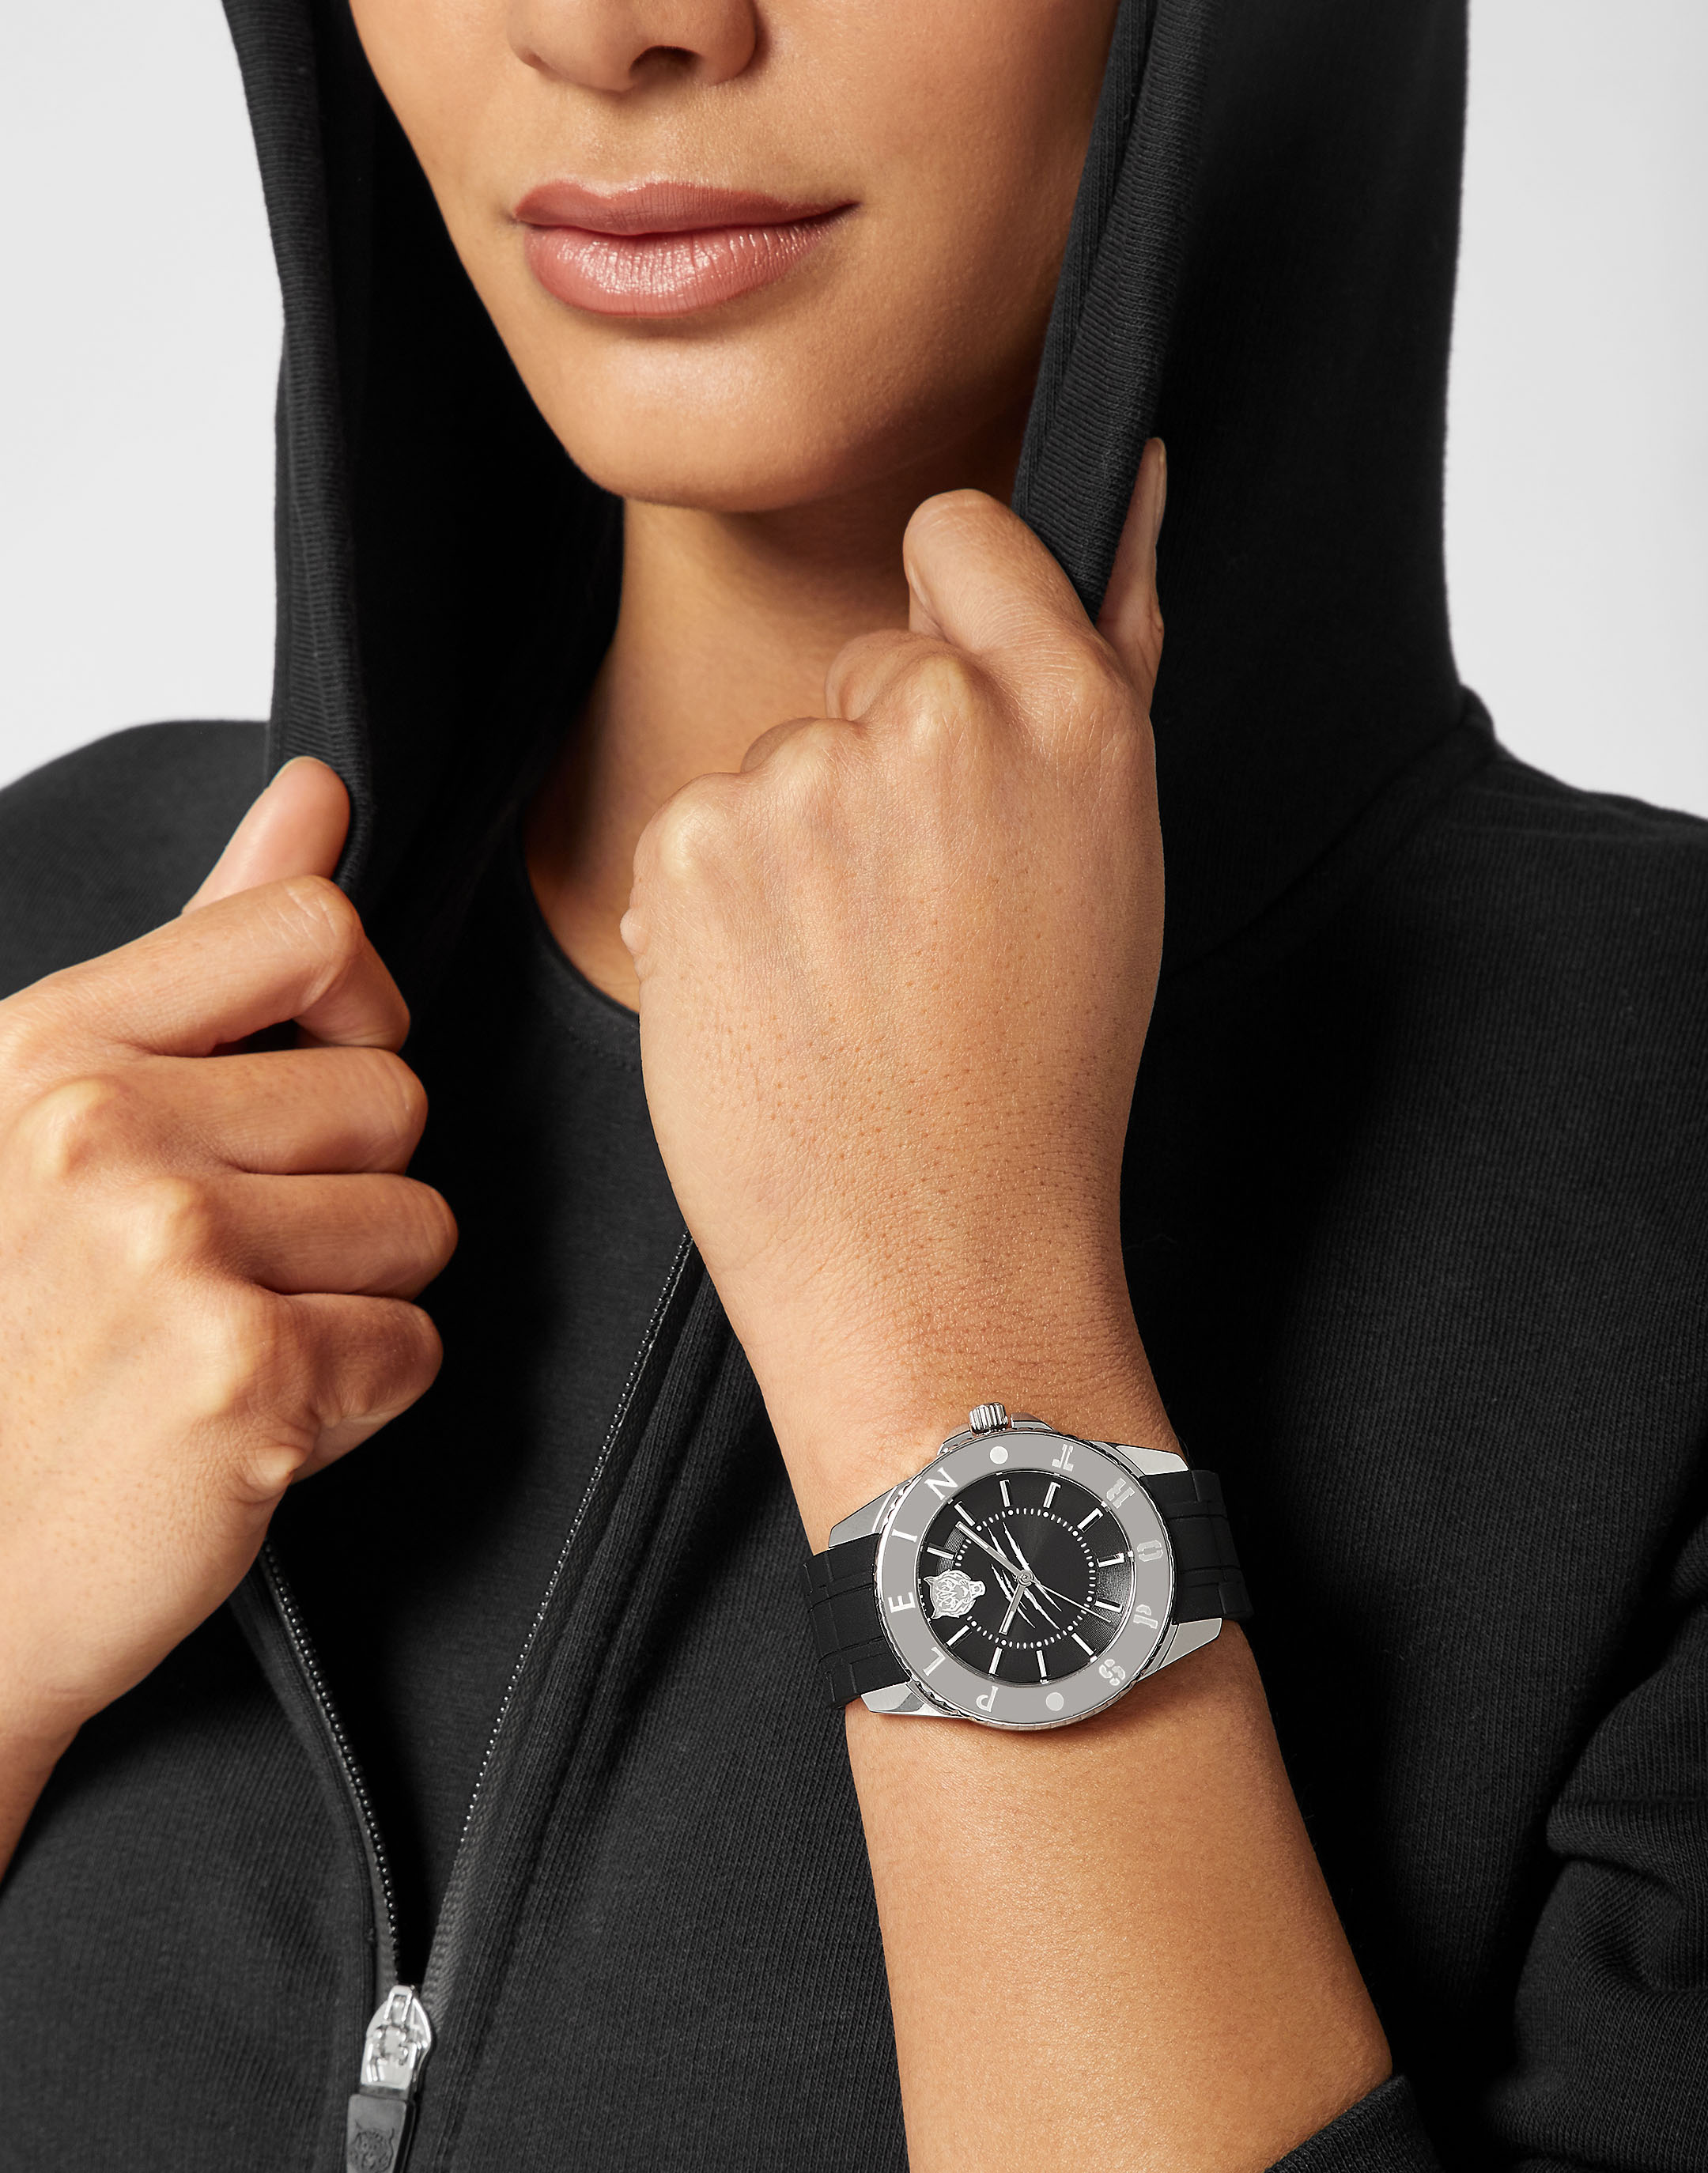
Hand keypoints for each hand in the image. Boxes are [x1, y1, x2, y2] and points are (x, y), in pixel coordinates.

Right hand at [0, 760, 453, 1782]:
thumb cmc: (16, 1338)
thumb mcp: (58, 1113)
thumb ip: (206, 947)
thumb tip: (316, 792)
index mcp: (53, 1046)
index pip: (316, 930)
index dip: (356, 1011)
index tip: (314, 1075)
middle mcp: (99, 1128)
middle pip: (395, 1097)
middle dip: (345, 1194)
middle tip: (226, 1269)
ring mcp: (167, 1248)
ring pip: (420, 1227)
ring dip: (354, 1300)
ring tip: (226, 1345)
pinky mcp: (240, 1373)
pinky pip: (414, 1347)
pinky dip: (354, 1399)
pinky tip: (244, 1423)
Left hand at [624, 444, 1170, 1542]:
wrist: (939, 1261)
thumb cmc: (1041, 1081)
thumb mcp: (1118, 861)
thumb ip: (1108, 653)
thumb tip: (1135, 479)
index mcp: (1070, 717)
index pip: (964, 536)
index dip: (950, 623)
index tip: (952, 724)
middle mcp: (938, 724)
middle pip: (865, 668)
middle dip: (879, 768)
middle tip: (917, 925)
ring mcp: (803, 781)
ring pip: (774, 760)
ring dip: (793, 848)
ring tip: (848, 987)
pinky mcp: (691, 845)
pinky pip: (693, 830)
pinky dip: (716, 907)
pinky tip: (775, 1005)